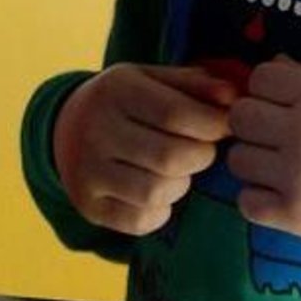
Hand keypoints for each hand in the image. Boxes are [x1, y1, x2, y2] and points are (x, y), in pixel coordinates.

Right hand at [51, 64, 235, 234]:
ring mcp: (86, 170)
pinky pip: (141, 220)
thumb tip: (234, 97)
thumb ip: (195, 85)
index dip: (213, 125)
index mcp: (115, 90)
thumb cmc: (127, 102)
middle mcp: (94, 128)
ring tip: (176, 171)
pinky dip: (160, 211)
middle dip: (201, 157)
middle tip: (202, 150)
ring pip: (156, 192)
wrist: (66, 128)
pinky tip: (156, 192)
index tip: (225, 127)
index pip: (176, 114)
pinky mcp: (87, 204)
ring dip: (181, 185)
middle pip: (171, 157)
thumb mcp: (153, 80)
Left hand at [225, 57, 300, 248]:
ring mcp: (297, 175)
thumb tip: (272, 63)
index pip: (259, 78)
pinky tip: (280, 196)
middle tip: (276, 139)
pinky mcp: (296, 215)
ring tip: (280, 170)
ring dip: (254, 163)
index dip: (267, 91)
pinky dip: (258, 200)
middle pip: (240, 117)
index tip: (281, 105)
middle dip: (255, 126)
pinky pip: (246, 202)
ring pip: (237, 159)